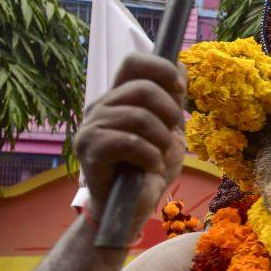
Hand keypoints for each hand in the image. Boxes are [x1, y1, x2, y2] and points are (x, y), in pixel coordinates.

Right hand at [74, 53, 185, 236]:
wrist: (131, 207)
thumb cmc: (149, 168)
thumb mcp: (169, 129)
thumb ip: (172, 100)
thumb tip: (181, 66)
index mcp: (119, 98)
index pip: (134, 62)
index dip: (161, 68)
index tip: (180, 89)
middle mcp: (100, 107)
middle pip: (142, 89)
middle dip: (170, 112)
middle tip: (173, 135)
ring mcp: (91, 128)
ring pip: (139, 116)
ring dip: (161, 139)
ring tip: (159, 155)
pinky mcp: (90, 150)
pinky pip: (129, 142)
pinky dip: (150, 156)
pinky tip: (151, 168)